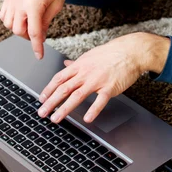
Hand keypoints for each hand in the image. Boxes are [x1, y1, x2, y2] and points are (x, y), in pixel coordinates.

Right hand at [0, 0, 75, 58]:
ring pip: (8, 24)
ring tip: (30, 24)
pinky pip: (4, 15)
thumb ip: (46, 22)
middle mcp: (19, 1)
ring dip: (19, 28)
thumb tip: (39, 37)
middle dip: (28, 36)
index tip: (39, 56)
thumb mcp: (56, 6)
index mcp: (34, 4)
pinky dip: (11, 20)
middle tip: (38, 33)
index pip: (34, 32)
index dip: (37, 46)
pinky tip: (21, 18)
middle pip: (18, 30)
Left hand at [37, 32, 170, 123]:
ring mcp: (97, 80)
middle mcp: (85, 73)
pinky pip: (100, 100)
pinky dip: (93, 110)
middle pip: (63, 88)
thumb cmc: (111, 54)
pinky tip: (86, 119)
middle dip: (51, 102)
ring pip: (77, 96)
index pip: (59, 78)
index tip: (41, 99)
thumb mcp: (90, 55)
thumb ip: (77, 63)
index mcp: (80, 65)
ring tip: (56, 118)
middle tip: (42, 112)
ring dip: (64, 108)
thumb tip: (66, 64)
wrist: (131, 51)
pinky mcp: (109, 87)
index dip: (48, 89)